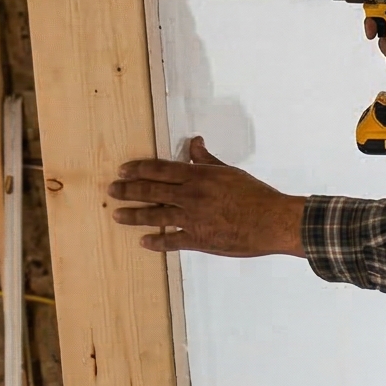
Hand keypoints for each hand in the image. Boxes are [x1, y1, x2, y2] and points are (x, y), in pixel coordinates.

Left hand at [108, 137, 308, 257]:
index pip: (160, 169)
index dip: (138, 169)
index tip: (123, 170)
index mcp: (198, 176)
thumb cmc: (255, 194)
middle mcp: (191, 196)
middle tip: (112, 190)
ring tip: (117, 215)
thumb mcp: (229, 172)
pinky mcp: (199, 239)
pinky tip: (144, 242)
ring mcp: (193, 219)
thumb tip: (194, 143)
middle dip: (128, 190)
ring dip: (134, 215)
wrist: (272, 221)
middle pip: (151, 191)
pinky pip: (171, 241)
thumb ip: (207, 160)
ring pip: (155, 215)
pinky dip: (156, 242)